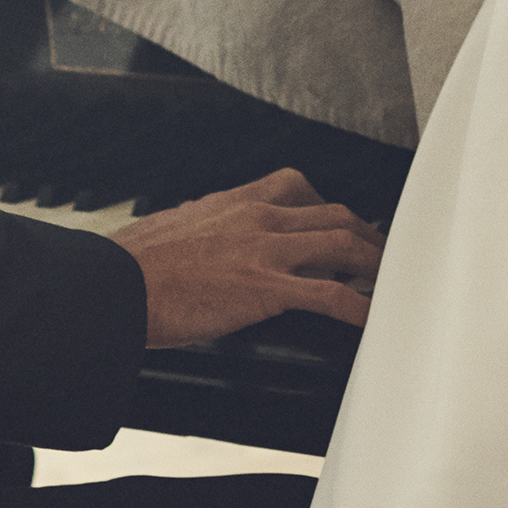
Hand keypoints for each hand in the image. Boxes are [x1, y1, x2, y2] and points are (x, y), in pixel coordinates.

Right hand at [106, 168, 382, 347]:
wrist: (114, 286)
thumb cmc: (136, 267)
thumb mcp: (181, 230)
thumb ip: (213, 231)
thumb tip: (223, 248)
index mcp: (235, 202)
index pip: (298, 187)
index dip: (328, 208)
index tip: (341, 226)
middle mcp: (257, 217)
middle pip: (334, 213)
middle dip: (367, 235)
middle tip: (383, 256)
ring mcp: (264, 249)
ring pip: (343, 243)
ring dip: (376, 264)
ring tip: (393, 283)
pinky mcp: (264, 287)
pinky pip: (330, 293)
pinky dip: (360, 306)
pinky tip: (375, 320)